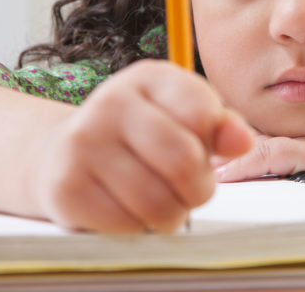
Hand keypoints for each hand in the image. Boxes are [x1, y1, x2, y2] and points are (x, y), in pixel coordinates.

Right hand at [28, 60, 252, 233]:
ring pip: (156, 202)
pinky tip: (130, 211)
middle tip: (191, 192)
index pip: (202, 113)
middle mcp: (111, 101)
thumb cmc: (140, 138)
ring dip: (172, 215)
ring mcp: (83, 143)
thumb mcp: (182, 118)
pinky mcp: (65, 186)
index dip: (212, 145)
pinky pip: (126, 224)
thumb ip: (220, 127)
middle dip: (199, 189)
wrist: (62, 155)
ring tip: (164, 205)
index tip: (201, 150)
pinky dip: (138, 228)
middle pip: (183, 160)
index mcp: (148, 77)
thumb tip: (243, 141)